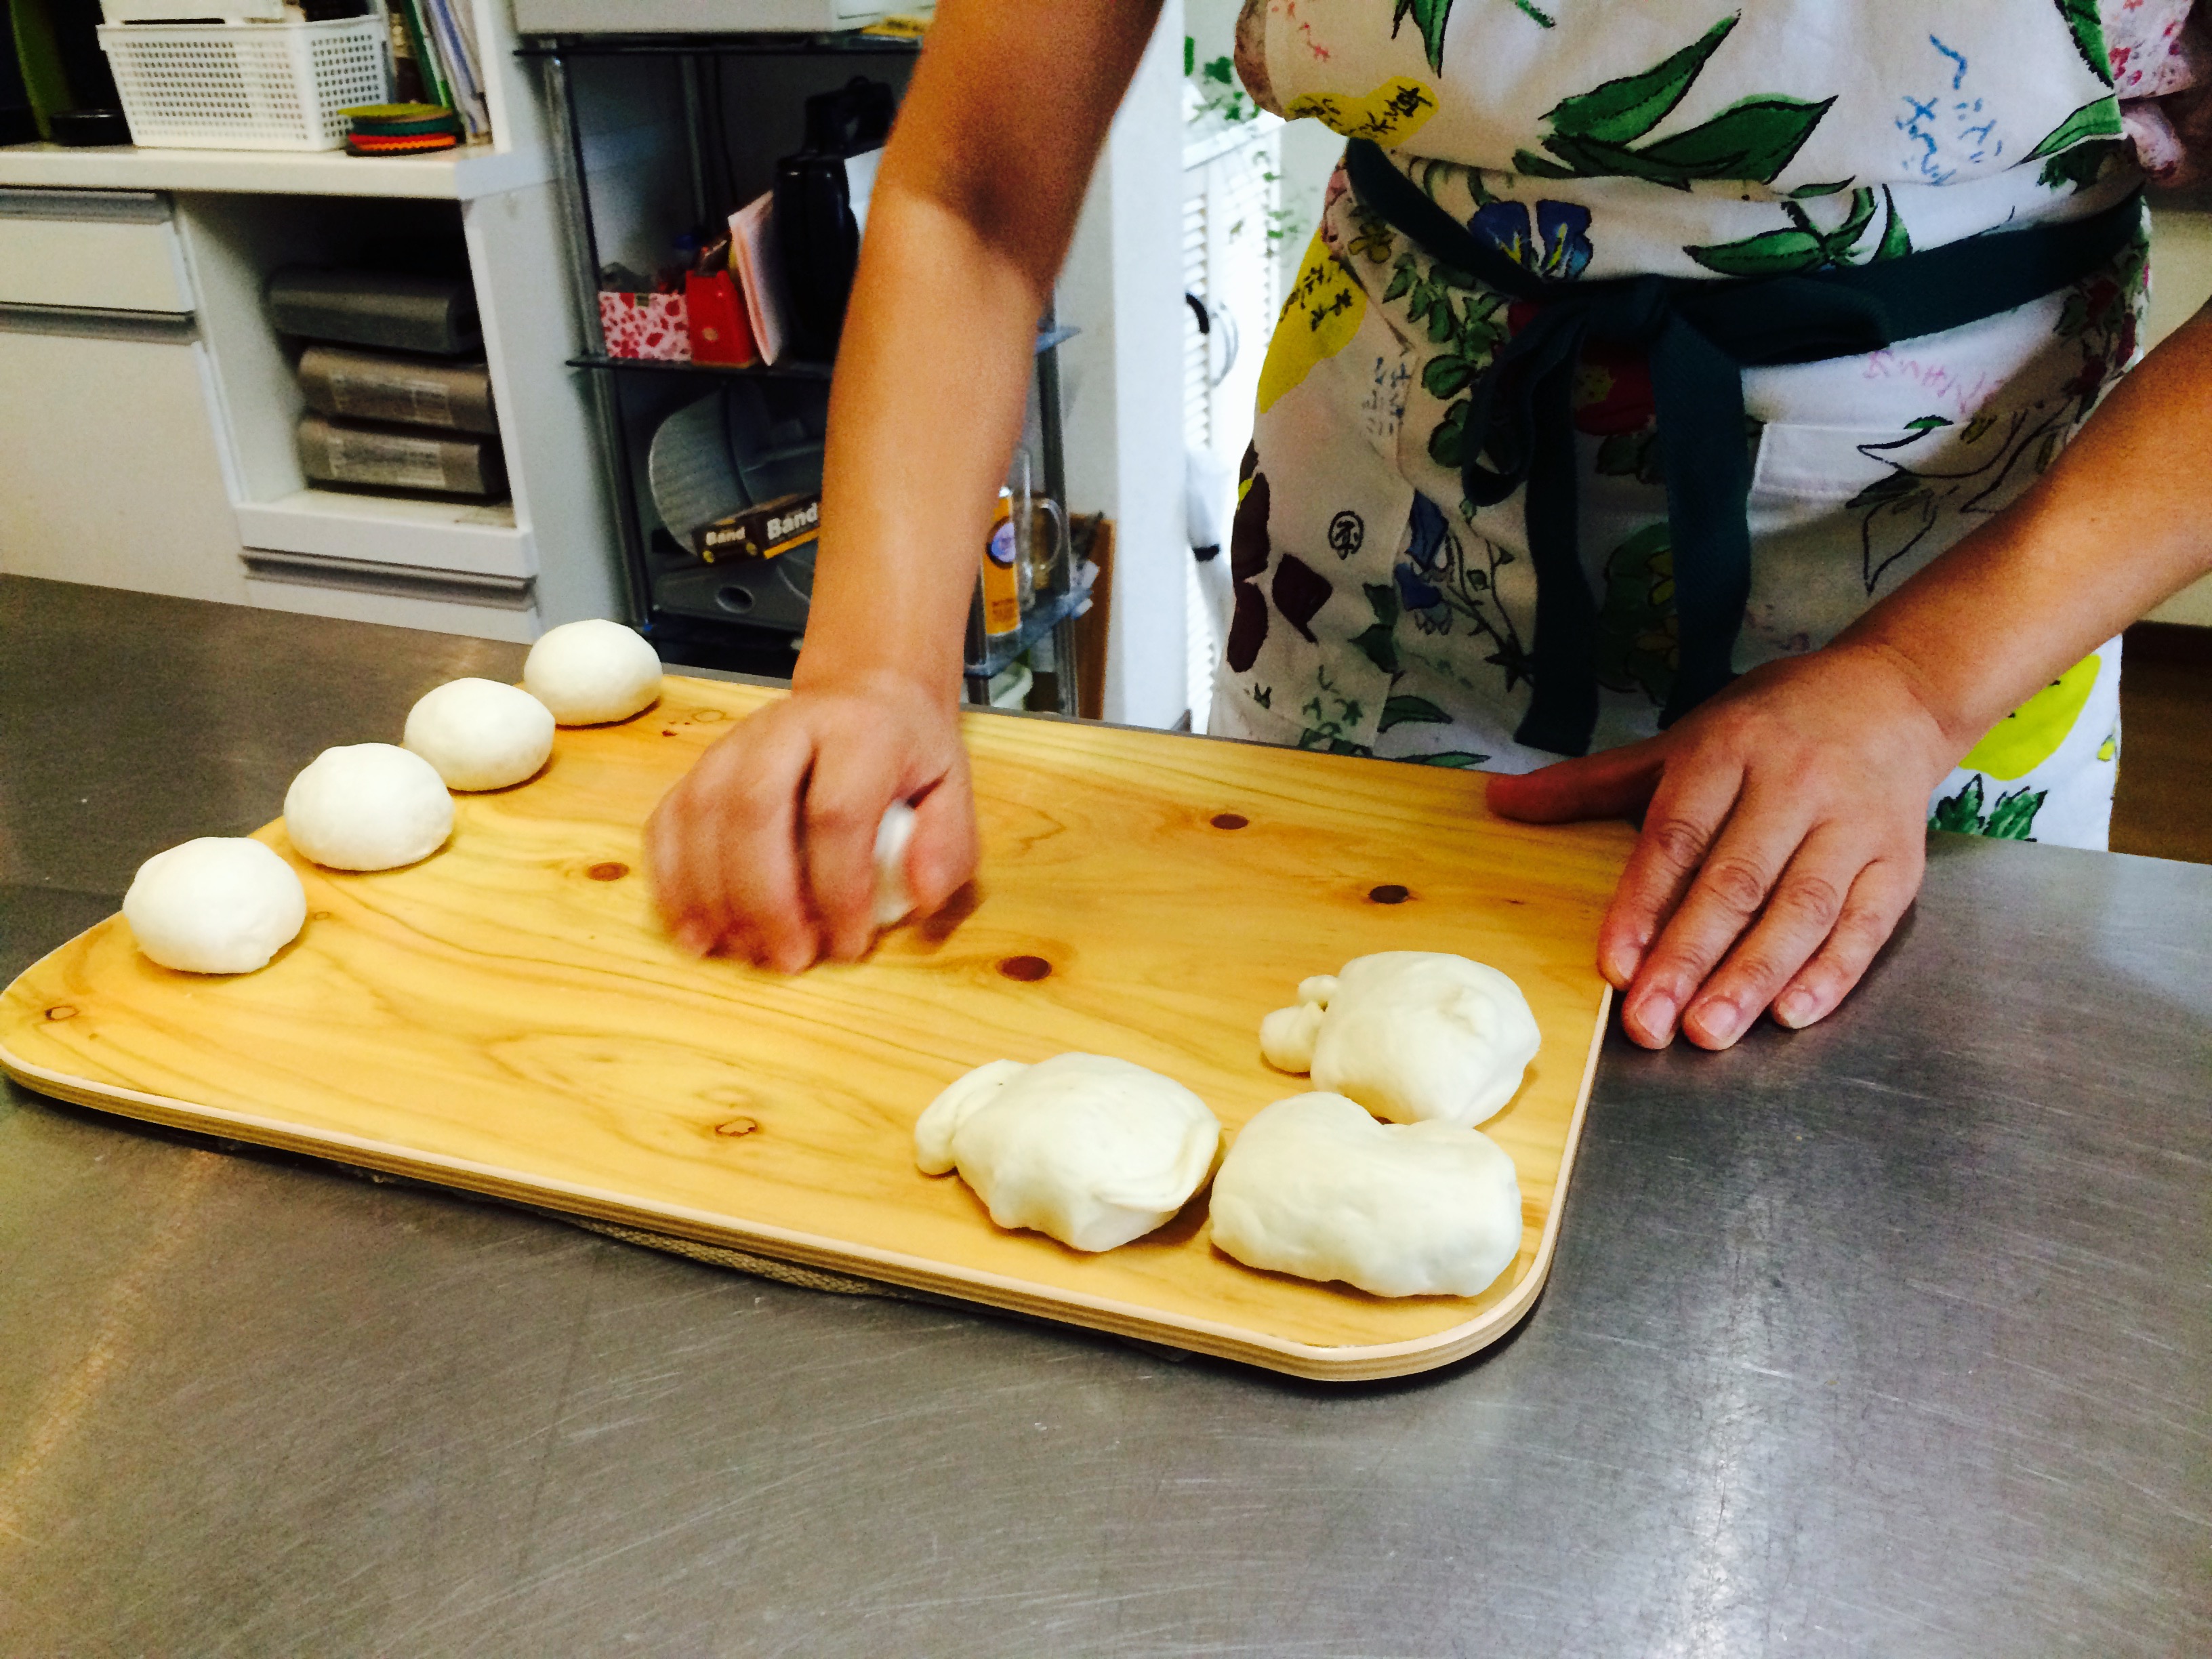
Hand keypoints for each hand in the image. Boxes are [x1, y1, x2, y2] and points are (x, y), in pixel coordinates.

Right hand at [644, 671, 978, 971]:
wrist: (865, 698)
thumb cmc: (907, 759)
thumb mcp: (953, 793)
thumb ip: (947, 846)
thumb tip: (919, 895)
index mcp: (859, 732)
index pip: (837, 812)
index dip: (839, 888)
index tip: (849, 946)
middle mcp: (786, 727)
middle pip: (753, 808)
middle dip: (764, 897)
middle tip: (787, 959)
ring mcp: (733, 744)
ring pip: (701, 814)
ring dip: (711, 895)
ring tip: (738, 952)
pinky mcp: (698, 766)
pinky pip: (668, 820)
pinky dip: (671, 880)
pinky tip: (692, 930)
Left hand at [1487, 643, 1957, 1049]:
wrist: (1893, 693)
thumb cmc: (1769, 725)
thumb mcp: (1680, 740)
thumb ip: (1592, 783)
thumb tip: (1499, 799)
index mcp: (1727, 752)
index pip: (1678, 836)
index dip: (1645, 904)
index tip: (1616, 966)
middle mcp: (1793, 785)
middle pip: (1736, 882)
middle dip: (1690, 958)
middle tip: (1650, 1024)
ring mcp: (1852, 824)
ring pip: (1801, 909)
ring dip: (1753, 976)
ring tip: (1710, 1031)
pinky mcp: (1899, 861)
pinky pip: (1866, 924)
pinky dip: (1831, 973)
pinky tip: (1791, 1013)